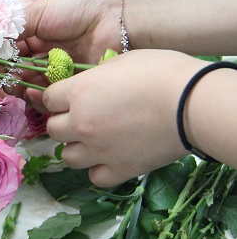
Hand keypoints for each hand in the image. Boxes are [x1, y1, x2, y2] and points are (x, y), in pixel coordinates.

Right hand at [0, 0, 121, 104]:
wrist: (117, 17)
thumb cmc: (77, 6)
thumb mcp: (39, 12)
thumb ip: (12, 28)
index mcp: (34, 28)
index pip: (8, 46)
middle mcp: (43, 47)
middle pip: (16, 65)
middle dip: (4, 72)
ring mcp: (56, 65)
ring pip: (29, 79)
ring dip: (17, 83)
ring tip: (10, 85)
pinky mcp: (69, 80)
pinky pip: (48, 90)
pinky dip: (36, 92)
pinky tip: (28, 90)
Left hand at [42, 50, 206, 186]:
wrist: (192, 103)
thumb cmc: (160, 73)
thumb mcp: (119, 61)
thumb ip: (95, 76)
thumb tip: (89, 84)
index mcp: (78, 93)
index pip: (48, 99)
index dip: (57, 98)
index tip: (68, 97)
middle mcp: (81, 123)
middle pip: (53, 129)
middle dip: (63, 122)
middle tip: (82, 117)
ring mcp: (98, 150)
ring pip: (67, 156)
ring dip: (76, 147)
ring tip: (93, 140)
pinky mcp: (119, 169)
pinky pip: (94, 177)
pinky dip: (98, 169)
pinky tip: (110, 157)